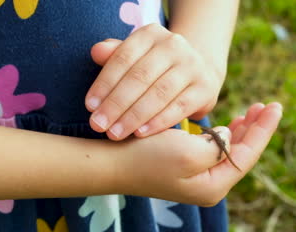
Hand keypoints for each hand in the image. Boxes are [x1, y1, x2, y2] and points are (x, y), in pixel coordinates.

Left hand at [86, 24, 223, 140]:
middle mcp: (175, 45)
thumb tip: (97, 52)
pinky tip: (140, 133)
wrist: (199, 72)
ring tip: (115, 133)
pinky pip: (178, 107)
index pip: (123, 58)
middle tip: (98, 125)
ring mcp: (193, 66)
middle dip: (116, 104)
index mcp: (152, 33)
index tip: (90, 107)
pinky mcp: (205, 88)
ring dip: (134, 116)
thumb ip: (115, 55)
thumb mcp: (135, 57)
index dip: (105, 83)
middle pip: (140, 77)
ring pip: (158, 93)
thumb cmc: (156, 68)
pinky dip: (158, 122)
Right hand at [111, 102, 281, 205]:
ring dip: (241, 131)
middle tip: (267, 107)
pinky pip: (214, 150)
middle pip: (242, 154)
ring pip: (229, 151)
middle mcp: (209, 185)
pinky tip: (228, 124)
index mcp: (214, 186)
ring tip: (252, 113)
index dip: (263, 130)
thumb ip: (218, 145)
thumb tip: (228, 135)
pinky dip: (223, 134)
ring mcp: (197, 178)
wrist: (111, 164)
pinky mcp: (185, 168)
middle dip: (255, 129)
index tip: (275, 106)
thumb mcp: (189, 152)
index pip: (248, 155)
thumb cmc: (148, 157)